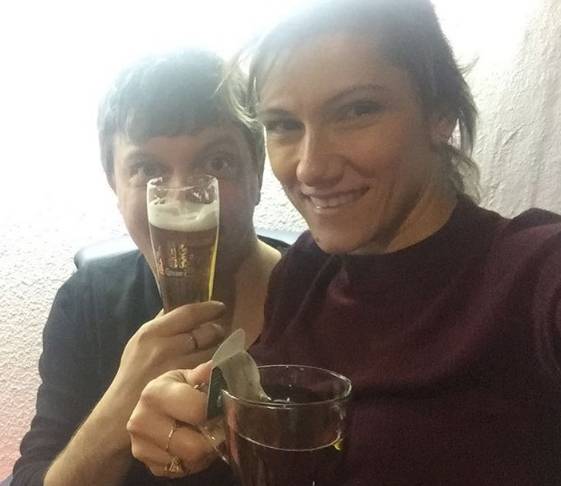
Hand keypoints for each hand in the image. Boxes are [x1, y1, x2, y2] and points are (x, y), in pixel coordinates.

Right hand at [99, 301, 225, 447]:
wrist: (122, 410)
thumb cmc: (135, 372)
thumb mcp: (141, 341)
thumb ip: (162, 322)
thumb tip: (181, 301)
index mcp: (152, 332)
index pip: (189, 313)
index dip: (209, 308)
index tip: (220, 307)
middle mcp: (165, 348)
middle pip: (206, 331)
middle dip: (217, 330)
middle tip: (219, 333)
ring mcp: (178, 368)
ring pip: (214, 350)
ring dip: (220, 348)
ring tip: (217, 350)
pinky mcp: (188, 387)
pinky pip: (212, 370)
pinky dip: (218, 366)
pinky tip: (215, 367)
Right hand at [128, 362, 215, 477]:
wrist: (150, 408)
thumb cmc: (175, 389)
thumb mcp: (188, 377)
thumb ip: (205, 374)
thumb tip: (218, 366)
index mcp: (155, 394)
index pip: (199, 410)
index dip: (218, 410)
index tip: (226, 407)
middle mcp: (142, 421)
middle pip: (195, 446)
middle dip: (214, 438)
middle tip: (220, 426)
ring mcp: (141, 447)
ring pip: (191, 461)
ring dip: (205, 451)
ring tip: (206, 434)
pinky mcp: (147, 465)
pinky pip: (182, 471)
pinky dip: (194, 461)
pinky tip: (193, 444)